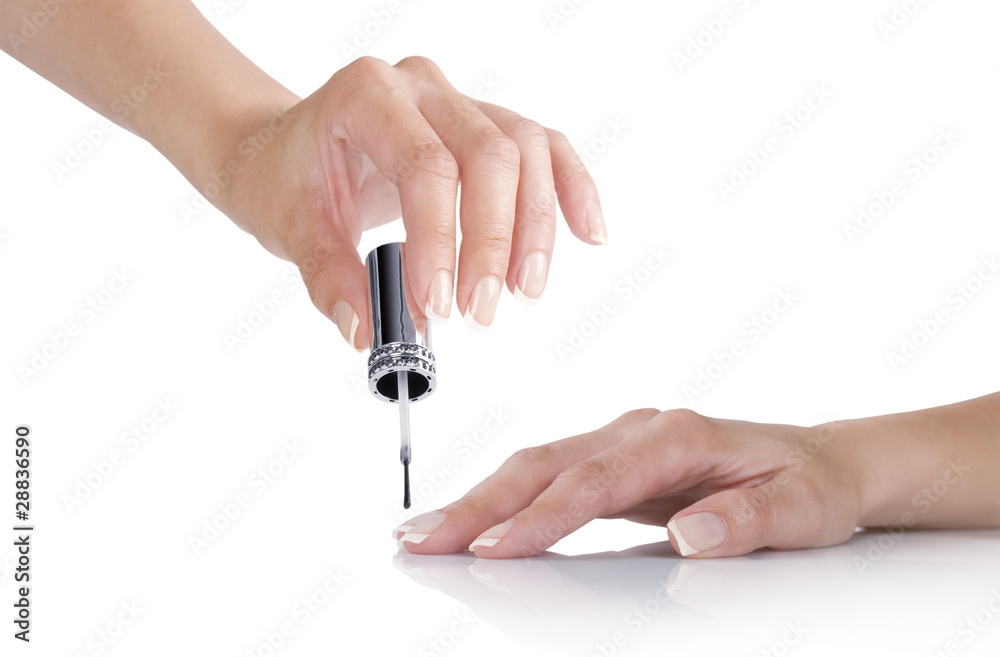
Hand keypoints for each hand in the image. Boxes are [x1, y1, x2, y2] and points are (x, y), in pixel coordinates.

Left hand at [214, 55, 604, 347]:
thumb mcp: (291, 227)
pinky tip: (588, 234)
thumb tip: (369, 332)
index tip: (438, 305)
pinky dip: (570, 190)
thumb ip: (330, 278)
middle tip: (481, 313)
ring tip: (524, 292)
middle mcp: (422, 87)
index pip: (425, 163)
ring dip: (535, 226)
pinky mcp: (484, 126)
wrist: (284, 150)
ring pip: (527, 150)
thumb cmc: (287, 177)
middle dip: (494, 240)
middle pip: (490, 152)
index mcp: (367, 94)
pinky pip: (544, 147)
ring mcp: (459, 101)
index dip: (441, 238)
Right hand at [393, 408, 865, 557]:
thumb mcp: (799, 508)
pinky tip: (473, 520)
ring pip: (535, 464)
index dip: (538, 515)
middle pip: (543, 463)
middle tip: (422, 537)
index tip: (492, 547)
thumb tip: (691, 535)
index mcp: (677, 437)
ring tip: (425, 529)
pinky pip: (547, 476)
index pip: (592, 481)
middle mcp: (639, 431)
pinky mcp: (613, 462)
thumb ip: (745, 518)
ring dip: (478, 497)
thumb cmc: (808, 483)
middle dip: (478, 502)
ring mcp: (621, 443)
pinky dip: (503, 497)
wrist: (819, 462)